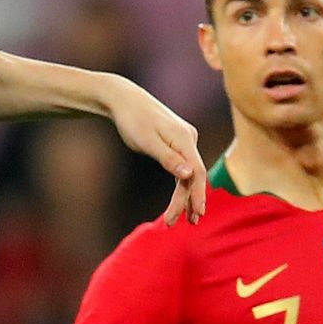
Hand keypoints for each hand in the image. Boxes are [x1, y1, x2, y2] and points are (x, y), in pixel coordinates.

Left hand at [103, 79, 206, 225]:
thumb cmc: (132, 120)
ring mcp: (184, 139)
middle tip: (188, 224)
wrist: (123, 99)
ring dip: (186, 195)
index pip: (198, 172)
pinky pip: (183, 166)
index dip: (199, 194)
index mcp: (184, 139)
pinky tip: (180, 198)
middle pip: (195, 175)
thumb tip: (190, 174)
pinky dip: (182, 183)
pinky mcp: (177, 141)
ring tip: (183, 218)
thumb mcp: (147, 141)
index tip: (197, 214)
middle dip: (191, 200)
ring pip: (189, 172)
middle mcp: (188, 138)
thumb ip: (168, 158)